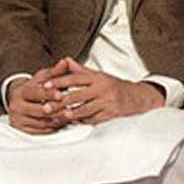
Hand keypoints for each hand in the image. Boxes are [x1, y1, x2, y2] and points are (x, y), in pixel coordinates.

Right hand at [7, 60, 70, 133]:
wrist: (18, 99)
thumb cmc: (33, 87)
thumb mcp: (42, 77)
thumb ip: (55, 71)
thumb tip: (65, 61)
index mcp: (20, 92)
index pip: (35, 93)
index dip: (49, 94)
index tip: (61, 94)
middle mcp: (16, 106)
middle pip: (38, 110)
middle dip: (55, 109)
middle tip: (69, 109)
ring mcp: (18, 119)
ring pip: (41, 123)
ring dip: (56, 120)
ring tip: (69, 115)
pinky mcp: (21, 130)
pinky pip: (40, 131)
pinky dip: (52, 127)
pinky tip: (61, 122)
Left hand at [43, 57, 163, 124]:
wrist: (136, 97)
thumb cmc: (114, 86)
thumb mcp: (99, 75)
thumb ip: (80, 70)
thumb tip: (65, 60)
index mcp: (97, 77)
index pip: (75, 78)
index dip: (59, 82)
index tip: (46, 86)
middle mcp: (102, 88)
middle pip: (77, 95)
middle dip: (61, 102)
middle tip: (46, 106)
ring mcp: (107, 102)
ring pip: (85, 109)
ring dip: (70, 114)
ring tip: (59, 116)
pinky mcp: (111, 114)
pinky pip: (93, 119)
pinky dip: (82, 121)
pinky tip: (73, 122)